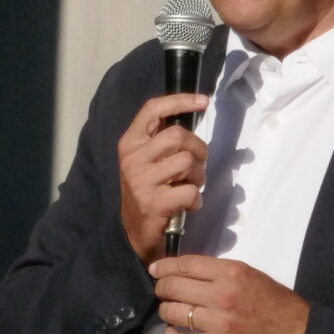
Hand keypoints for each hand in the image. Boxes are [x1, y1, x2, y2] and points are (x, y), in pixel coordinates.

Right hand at [117, 93, 210, 262]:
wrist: (133, 233)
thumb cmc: (147, 190)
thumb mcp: (145, 160)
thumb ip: (161, 139)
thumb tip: (192, 111)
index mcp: (130, 143)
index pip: (152, 110)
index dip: (180, 101)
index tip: (203, 101)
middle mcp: (132, 158)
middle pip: (177, 135)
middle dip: (198, 148)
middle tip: (198, 163)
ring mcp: (141, 181)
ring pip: (188, 162)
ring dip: (199, 176)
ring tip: (191, 186)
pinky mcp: (153, 203)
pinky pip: (190, 191)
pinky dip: (196, 199)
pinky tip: (188, 205)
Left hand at [150, 254, 310, 333]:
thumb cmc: (275, 303)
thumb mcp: (250, 275)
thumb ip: (220, 273)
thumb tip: (188, 273)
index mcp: (231, 273)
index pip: (186, 265)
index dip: (165, 267)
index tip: (155, 270)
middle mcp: (222, 295)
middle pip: (174, 287)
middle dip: (162, 288)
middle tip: (162, 292)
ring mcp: (218, 323)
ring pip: (173, 313)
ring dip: (166, 311)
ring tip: (170, 312)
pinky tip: (175, 333)